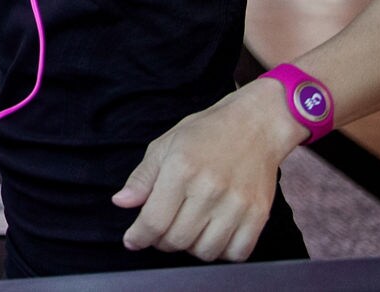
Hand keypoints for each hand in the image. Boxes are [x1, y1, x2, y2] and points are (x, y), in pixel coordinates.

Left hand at [111, 81, 304, 262]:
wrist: (253, 125)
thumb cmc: (206, 132)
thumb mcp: (166, 145)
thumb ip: (142, 177)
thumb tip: (121, 202)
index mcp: (181, 168)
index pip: (154, 220)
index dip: (139, 236)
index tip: (133, 240)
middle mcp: (209, 188)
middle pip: (177, 240)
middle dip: (162, 241)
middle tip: (161, 230)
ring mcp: (236, 203)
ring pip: (205, 252)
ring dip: (191, 248)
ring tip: (188, 228)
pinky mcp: (258, 214)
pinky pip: (236, 253)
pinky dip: (221, 251)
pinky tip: (214, 233)